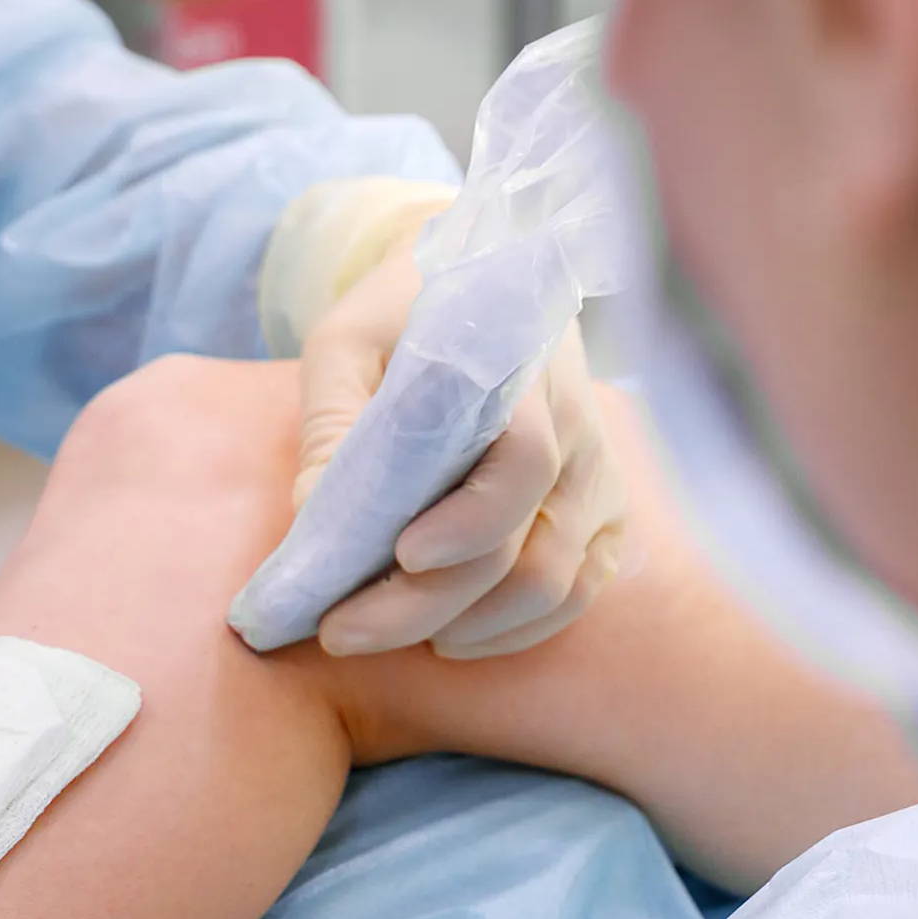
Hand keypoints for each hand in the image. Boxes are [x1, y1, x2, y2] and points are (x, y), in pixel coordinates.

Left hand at [295, 232, 624, 659]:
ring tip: (388, 636)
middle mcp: (578, 427)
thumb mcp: (347, 341)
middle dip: (429, 605)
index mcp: (524, 371)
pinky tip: (451, 636)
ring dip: (472, 627)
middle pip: (528, 547)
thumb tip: (314, 519)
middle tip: (341, 631)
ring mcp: (597, 476)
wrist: (476, 283)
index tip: (401, 554)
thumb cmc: (401, 316)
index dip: (469, 522)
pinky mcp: (603, 513)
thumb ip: (332, 421)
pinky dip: (517, 630)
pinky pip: (579, 592)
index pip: (525, 460)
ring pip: (557, 584)